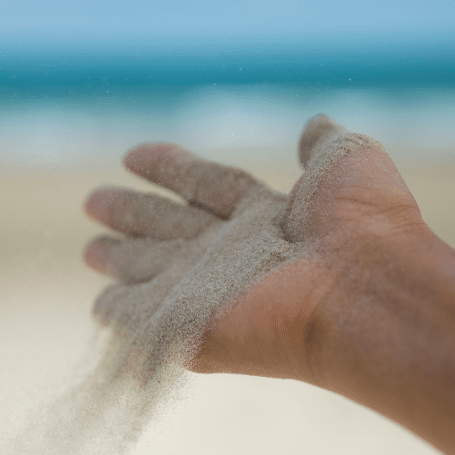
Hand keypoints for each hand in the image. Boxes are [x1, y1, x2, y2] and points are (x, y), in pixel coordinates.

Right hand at [83, 114, 454, 386]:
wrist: (363, 291)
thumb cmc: (364, 225)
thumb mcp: (347, 161)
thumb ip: (322, 143)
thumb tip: (314, 123)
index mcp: (265, 215)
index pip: (206, 186)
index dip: (170, 168)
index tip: (133, 155)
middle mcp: (235, 253)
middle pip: (172, 227)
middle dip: (132, 213)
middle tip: (93, 202)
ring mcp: (214, 293)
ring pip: (155, 271)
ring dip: (122, 261)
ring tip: (91, 251)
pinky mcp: (195, 331)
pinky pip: (148, 322)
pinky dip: (124, 316)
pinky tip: (103, 309)